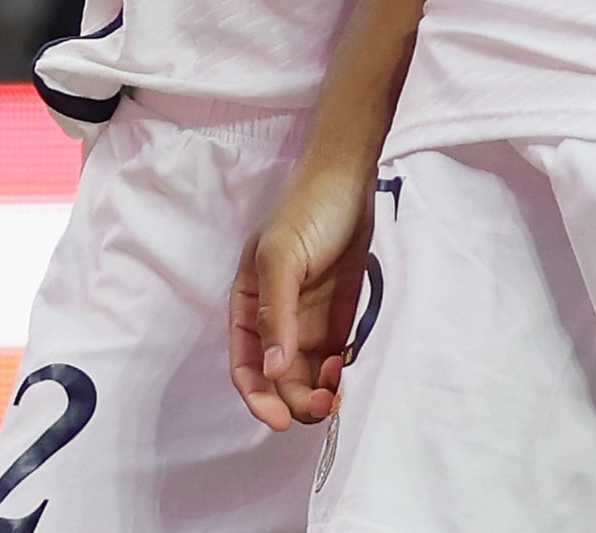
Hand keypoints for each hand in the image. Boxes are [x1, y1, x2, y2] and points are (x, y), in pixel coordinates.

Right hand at [231, 152, 376, 430]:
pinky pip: (334, 358)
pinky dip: (337, 374)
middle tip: (325, 404)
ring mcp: (308, 319)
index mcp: (248, 307)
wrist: (350, 176)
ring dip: (318, 392)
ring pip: (307, 375)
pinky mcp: (338, 315)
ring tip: (338, 388)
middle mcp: (275, 320)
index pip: (245, 367)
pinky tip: (346, 371)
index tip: (279, 421)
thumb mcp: (281, 257)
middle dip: (296, 400)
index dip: (258, 398)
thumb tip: (273, 368)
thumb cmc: (305, 209)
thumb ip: (275, 314)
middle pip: (279, 379)